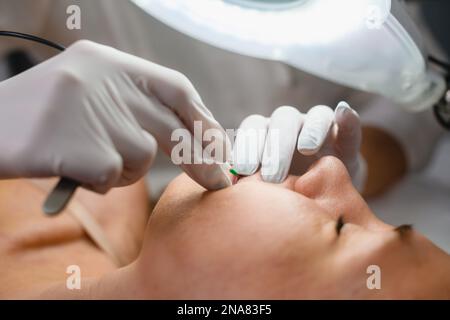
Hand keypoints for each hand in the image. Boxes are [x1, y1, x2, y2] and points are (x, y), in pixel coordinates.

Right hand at [0, 40, 230, 191]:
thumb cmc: (39, 115)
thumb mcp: (88, 92)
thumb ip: (134, 104)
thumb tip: (192, 131)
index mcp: (108, 61)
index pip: (176, 87)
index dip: (203, 118)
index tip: (219, 145)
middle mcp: (104, 80)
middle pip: (173, 125)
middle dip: (201, 158)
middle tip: (219, 181)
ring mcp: (92, 112)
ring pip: (141, 156)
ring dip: (122, 169)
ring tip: (85, 157)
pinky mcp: (81, 147)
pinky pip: (113, 177)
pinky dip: (98, 181)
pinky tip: (69, 167)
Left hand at [233, 102, 366, 190]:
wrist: (320, 194)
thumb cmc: (283, 190)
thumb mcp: (265, 189)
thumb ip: (247, 182)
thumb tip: (226, 185)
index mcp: (265, 135)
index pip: (253, 129)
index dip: (248, 145)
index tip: (243, 169)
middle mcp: (290, 125)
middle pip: (281, 122)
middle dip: (276, 147)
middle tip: (272, 176)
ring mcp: (318, 127)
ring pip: (313, 117)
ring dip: (309, 130)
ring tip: (306, 149)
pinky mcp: (345, 135)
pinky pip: (348, 124)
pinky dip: (347, 118)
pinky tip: (344, 112)